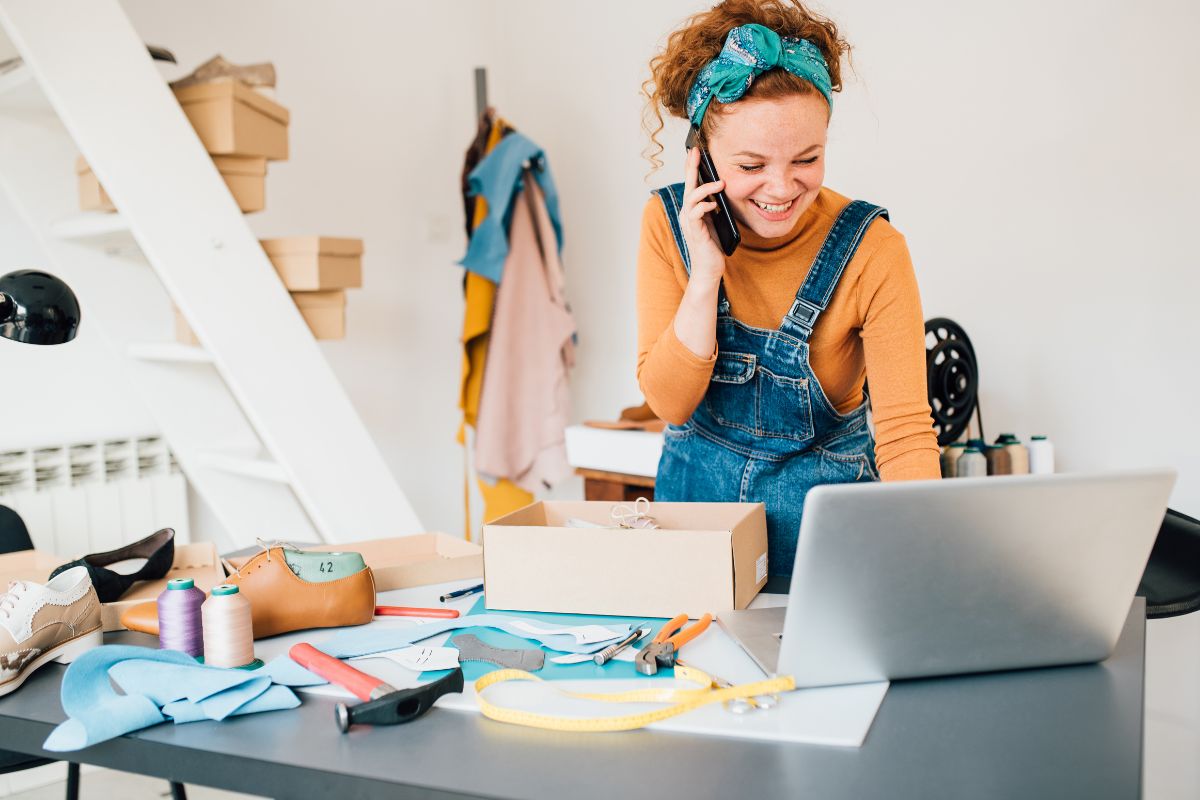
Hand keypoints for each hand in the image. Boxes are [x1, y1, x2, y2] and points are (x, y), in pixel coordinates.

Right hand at [680, 146, 727, 288]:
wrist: (709, 269)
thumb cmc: (712, 246)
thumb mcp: (715, 221)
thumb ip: (714, 207)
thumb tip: (722, 190)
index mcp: (692, 210)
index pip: (692, 185)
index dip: (692, 168)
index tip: (695, 151)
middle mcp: (687, 214)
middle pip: (688, 186)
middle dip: (691, 168)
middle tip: (695, 151)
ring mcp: (689, 223)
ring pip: (691, 198)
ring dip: (705, 189)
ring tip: (720, 183)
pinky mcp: (694, 232)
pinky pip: (695, 213)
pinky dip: (704, 206)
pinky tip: (714, 204)